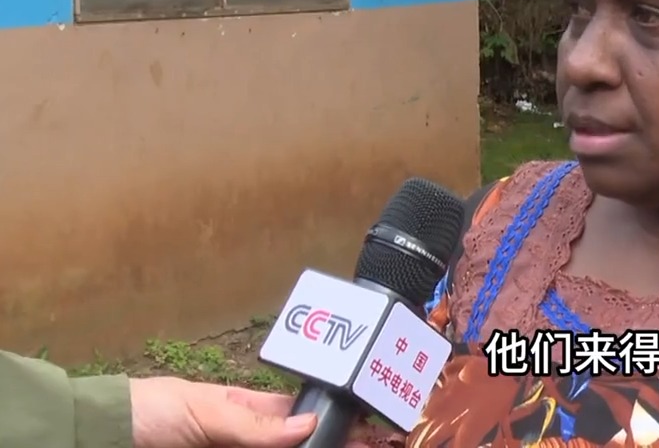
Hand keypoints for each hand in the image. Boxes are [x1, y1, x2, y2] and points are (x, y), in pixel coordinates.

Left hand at [130, 376, 369, 447]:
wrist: (98, 441)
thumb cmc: (148, 412)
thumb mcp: (205, 410)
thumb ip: (255, 424)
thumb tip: (309, 424)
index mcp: (247, 409)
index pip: (301, 414)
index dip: (333, 420)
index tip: (366, 427)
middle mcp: (246, 439)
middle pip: (300, 444)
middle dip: (336, 443)